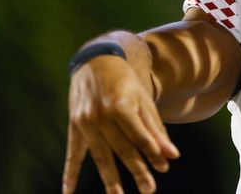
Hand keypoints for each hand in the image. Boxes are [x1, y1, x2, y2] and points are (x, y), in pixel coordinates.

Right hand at [63, 56, 179, 193]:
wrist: (95, 61)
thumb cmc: (125, 82)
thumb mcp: (143, 99)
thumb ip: (155, 128)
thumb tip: (171, 156)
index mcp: (121, 104)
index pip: (139, 134)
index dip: (152, 152)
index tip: (164, 168)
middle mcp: (101, 114)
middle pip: (122, 148)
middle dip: (137, 170)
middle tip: (149, 189)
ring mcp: (85, 122)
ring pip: (100, 155)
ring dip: (110, 179)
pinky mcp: (74, 126)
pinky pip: (72, 154)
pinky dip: (70, 174)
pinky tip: (69, 192)